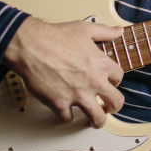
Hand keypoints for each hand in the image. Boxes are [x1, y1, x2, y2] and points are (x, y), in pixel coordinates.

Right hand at [2, 17, 124, 127]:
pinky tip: (66, 113)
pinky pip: (67, 118)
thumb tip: (118, 31)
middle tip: (110, 108)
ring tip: (94, 121)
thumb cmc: (54, 37)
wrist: (31, 46)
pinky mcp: (60, 103)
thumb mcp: (85, 29)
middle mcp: (93, 82)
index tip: (110, 83)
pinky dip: (66, 117)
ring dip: (97, 121)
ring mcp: (78, 95)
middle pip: (116, 102)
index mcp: (102, 64)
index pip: (119, 78)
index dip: (115, 80)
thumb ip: (104, 31)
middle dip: (114, 106)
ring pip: (96, 118)